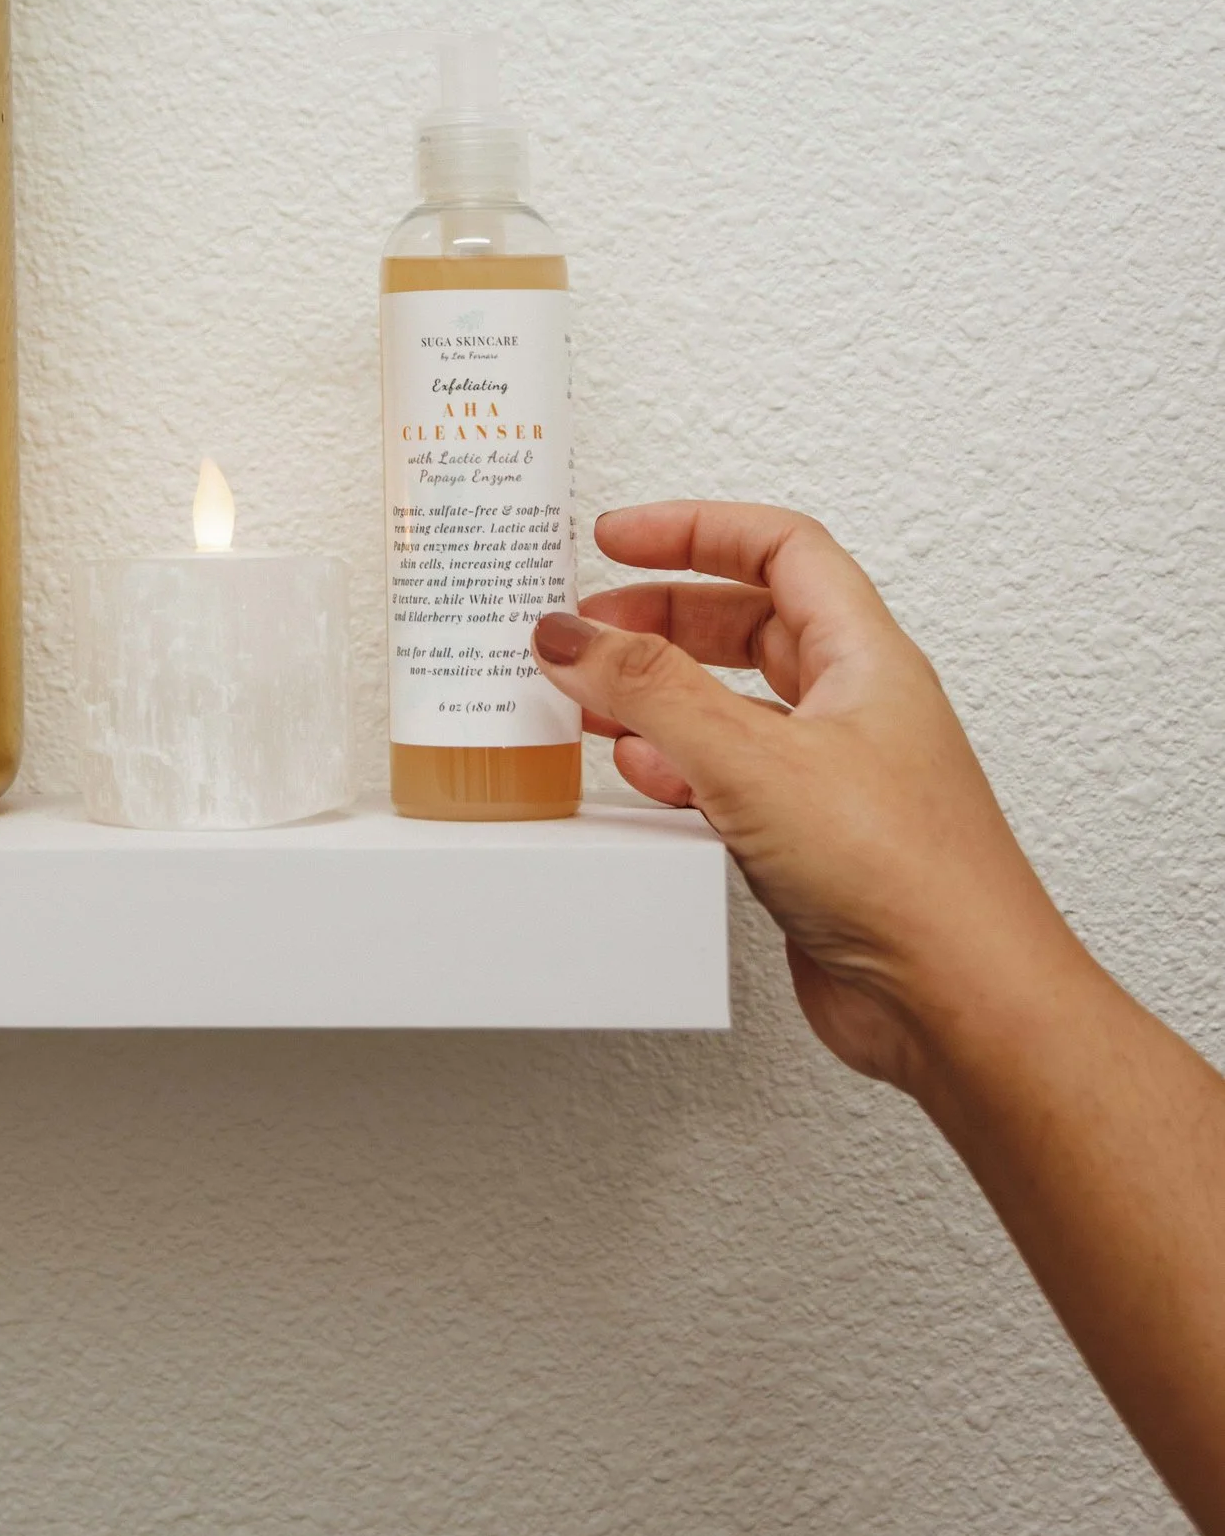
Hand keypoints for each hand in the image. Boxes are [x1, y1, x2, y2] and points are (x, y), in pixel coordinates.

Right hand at [534, 502, 1079, 1091]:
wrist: (961, 1005)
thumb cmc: (911, 877)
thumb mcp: (752, 758)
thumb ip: (650, 691)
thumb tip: (574, 637)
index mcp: (863, 657)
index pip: (779, 549)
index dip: (694, 530)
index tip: (617, 538)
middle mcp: (853, 708)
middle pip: (748, 624)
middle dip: (662, 617)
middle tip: (590, 627)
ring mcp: (834, 778)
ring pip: (733, 707)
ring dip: (658, 698)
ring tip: (591, 700)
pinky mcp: (811, 847)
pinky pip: (731, 782)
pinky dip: (675, 770)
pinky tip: (640, 779)